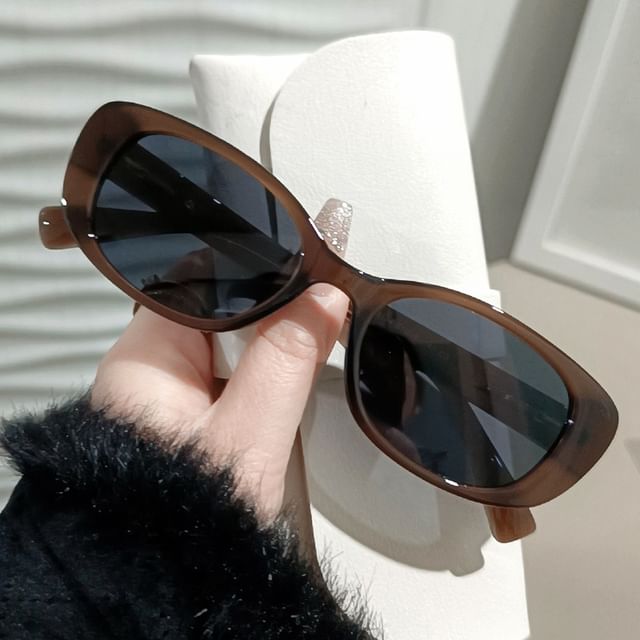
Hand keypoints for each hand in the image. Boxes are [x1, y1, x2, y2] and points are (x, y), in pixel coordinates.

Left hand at [91, 284, 347, 517]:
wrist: (174, 573)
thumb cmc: (189, 518)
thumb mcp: (251, 437)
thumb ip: (286, 362)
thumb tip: (322, 301)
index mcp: (144, 358)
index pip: (208, 287)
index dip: (264, 288)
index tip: (308, 303)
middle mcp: (147, 366)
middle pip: (223, 313)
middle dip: (266, 333)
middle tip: (283, 378)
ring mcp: (164, 387)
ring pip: (229, 343)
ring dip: (261, 363)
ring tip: (264, 408)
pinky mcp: (183, 406)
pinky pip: (226, 372)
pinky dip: (252, 383)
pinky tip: (259, 410)